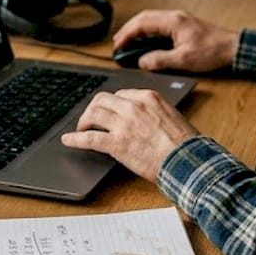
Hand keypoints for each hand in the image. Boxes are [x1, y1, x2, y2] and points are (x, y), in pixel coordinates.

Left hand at [61, 89, 200, 181]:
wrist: (187, 161)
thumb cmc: (184, 144)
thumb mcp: (170, 116)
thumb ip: (153, 112)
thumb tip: (141, 118)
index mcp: (148, 97)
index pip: (120, 93)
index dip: (111, 104)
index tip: (107, 112)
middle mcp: (133, 106)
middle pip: (102, 99)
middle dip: (93, 109)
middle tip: (90, 119)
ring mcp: (124, 124)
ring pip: (93, 114)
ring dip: (83, 121)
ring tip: (81, 129)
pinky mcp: (117, 143)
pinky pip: (89, 138)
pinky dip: (75, 139)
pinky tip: (69, 140)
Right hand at [113, 9, 239, 72]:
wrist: (233, 48)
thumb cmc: (213, 51)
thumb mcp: (184, 60)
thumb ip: (160, 60)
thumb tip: (142, 62)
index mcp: (173, 21)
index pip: (142, 24)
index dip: (127, 34)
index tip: (118, 45)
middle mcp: (175, 16)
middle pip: (143, 18)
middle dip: (128, 30)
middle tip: (118, 43)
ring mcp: (180, 19)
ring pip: (151, 19)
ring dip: (138, 29)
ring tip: (128, 41)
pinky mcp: (184, 25)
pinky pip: (160, 24)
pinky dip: (148, 31)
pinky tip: (146, 41)